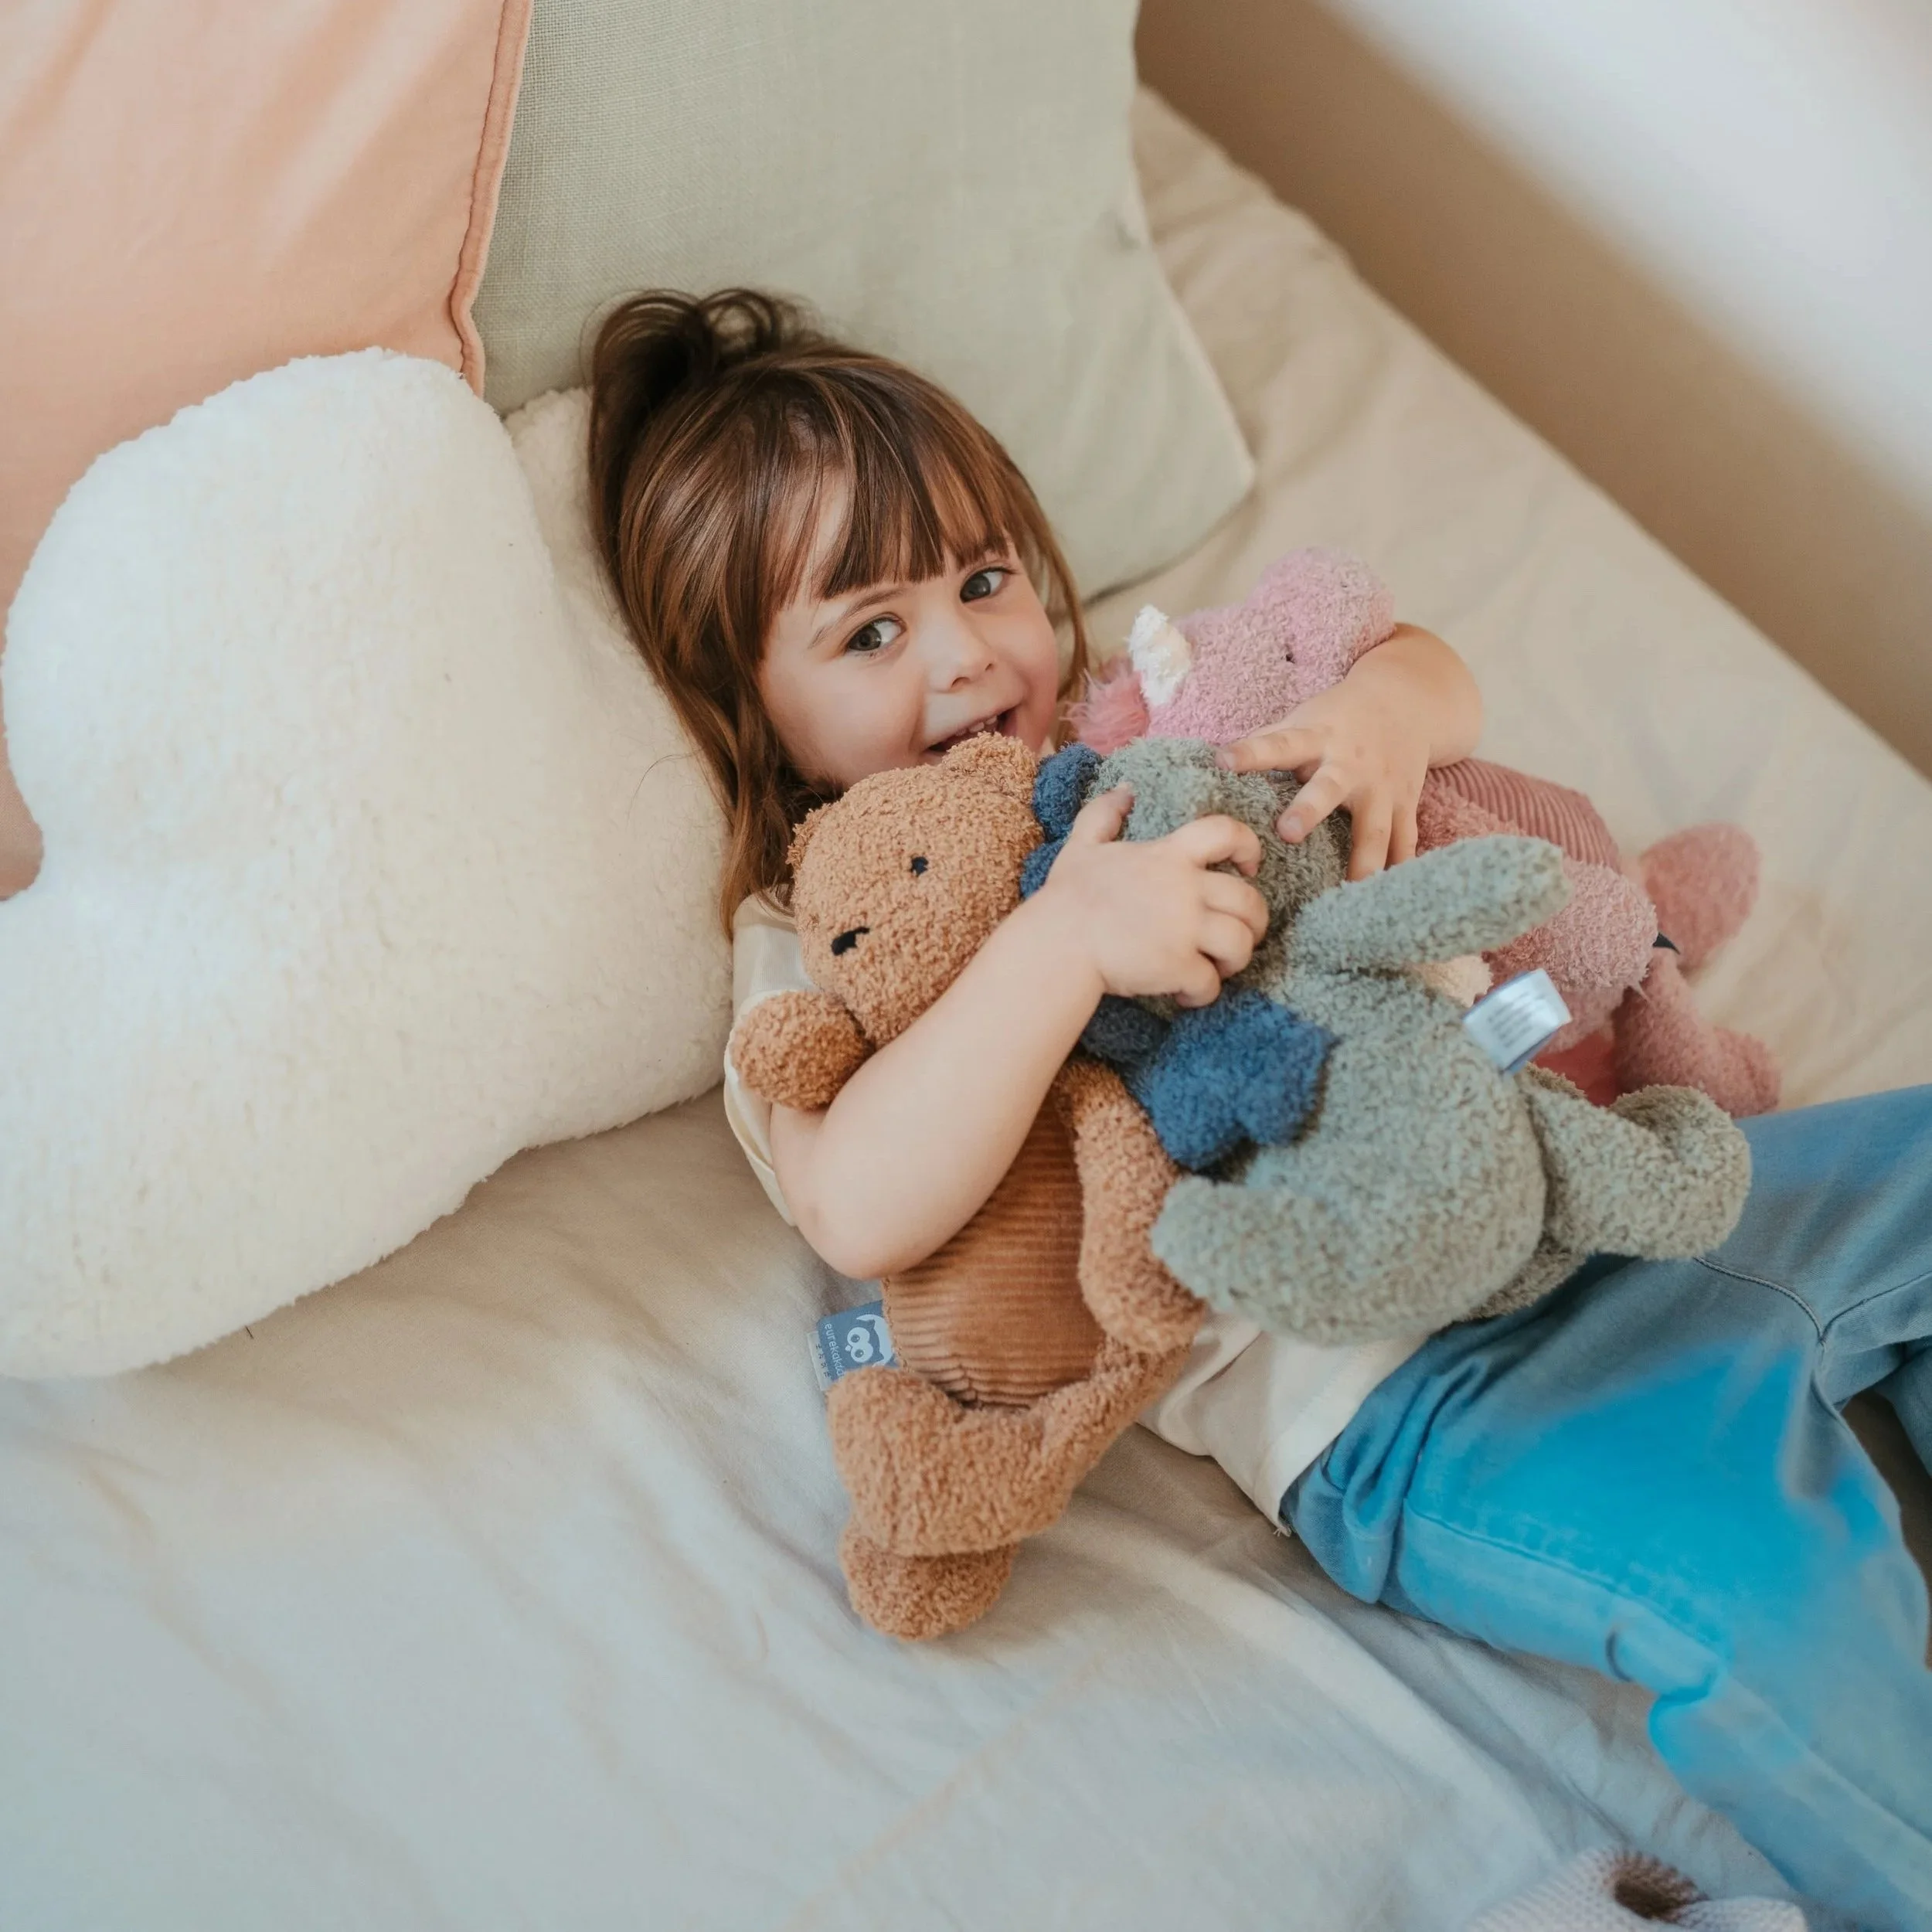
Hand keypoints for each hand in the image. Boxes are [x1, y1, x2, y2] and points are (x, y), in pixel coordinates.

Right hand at [1035, 786, 1268, 1007]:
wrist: (1057, 943)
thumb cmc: (1068, 897)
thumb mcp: (1082, 845)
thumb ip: (1105, 814)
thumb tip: (1125, 790)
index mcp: (1169, 856)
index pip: (1227, 833)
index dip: (1249, 847)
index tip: (1250, 868)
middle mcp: (1185, 889)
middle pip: (1248, 900)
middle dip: (1254, 922)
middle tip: (1240, 935)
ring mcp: (1185, 929)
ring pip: (1240, 943)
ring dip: (1235, 960)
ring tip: (1217, 968)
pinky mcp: (1177, 966)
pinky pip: (1210, 984)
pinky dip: (1203, 993)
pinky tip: (1184, 994)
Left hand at [1217, 667, 1432, 879]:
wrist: (1406, 701)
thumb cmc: (1339, 717)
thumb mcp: (1305, 718)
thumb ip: (1268, 740)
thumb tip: (1216, 762)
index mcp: (1316, 739)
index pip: (1278, 745)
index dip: (1251, 753)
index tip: (1224, 761)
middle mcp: (1349, 765)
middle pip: (1328, 790)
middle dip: (1309, 811)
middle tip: (1288, 833)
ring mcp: (1381, 788)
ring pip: (1375, 828)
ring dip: (1363, 860)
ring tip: (1351, 890)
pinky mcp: (1405, 804)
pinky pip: (1404, 841)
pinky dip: (1399, 869)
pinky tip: (1388, 897)